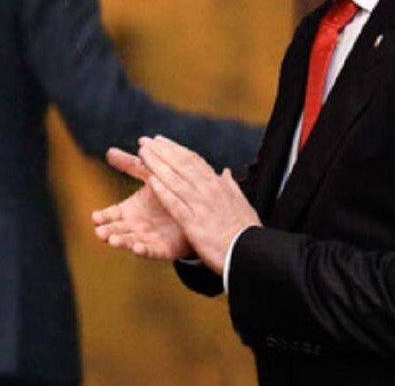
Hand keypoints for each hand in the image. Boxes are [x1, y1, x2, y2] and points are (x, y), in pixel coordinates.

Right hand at [92, 147, 191, 259]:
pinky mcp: (164, 248)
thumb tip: (109, 151)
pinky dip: (144, 250)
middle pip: (117, 230)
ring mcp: (148, 237)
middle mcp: (135, 226)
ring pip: (131, 241)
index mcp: (129, 210)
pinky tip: (138, 248)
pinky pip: (152, 251)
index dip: (102, 217)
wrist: (194, 210)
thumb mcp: (150, 175)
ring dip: (121, 242)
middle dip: (108, 231)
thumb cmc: (168, 192)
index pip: (111, 214)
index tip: (94, 217)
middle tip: (100, 232)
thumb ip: (131, 165)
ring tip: (113, 240)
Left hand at [139, 135, 260, 274]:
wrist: (252, 254)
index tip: (159, 140)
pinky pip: (176, 204)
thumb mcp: (241, 203)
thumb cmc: (246, 231)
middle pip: (180, 165)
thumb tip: (225, 172)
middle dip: (160, 151)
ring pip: (175, 180)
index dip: (174, 149)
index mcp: (218, 184)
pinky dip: (164, 192)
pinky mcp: (194, 224)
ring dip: (157, 165)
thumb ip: (230, 186)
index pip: (192, 160)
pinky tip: (151, 181)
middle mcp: (208, 190)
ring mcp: (201, 206)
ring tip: (142, 153)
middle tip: (144, 140)